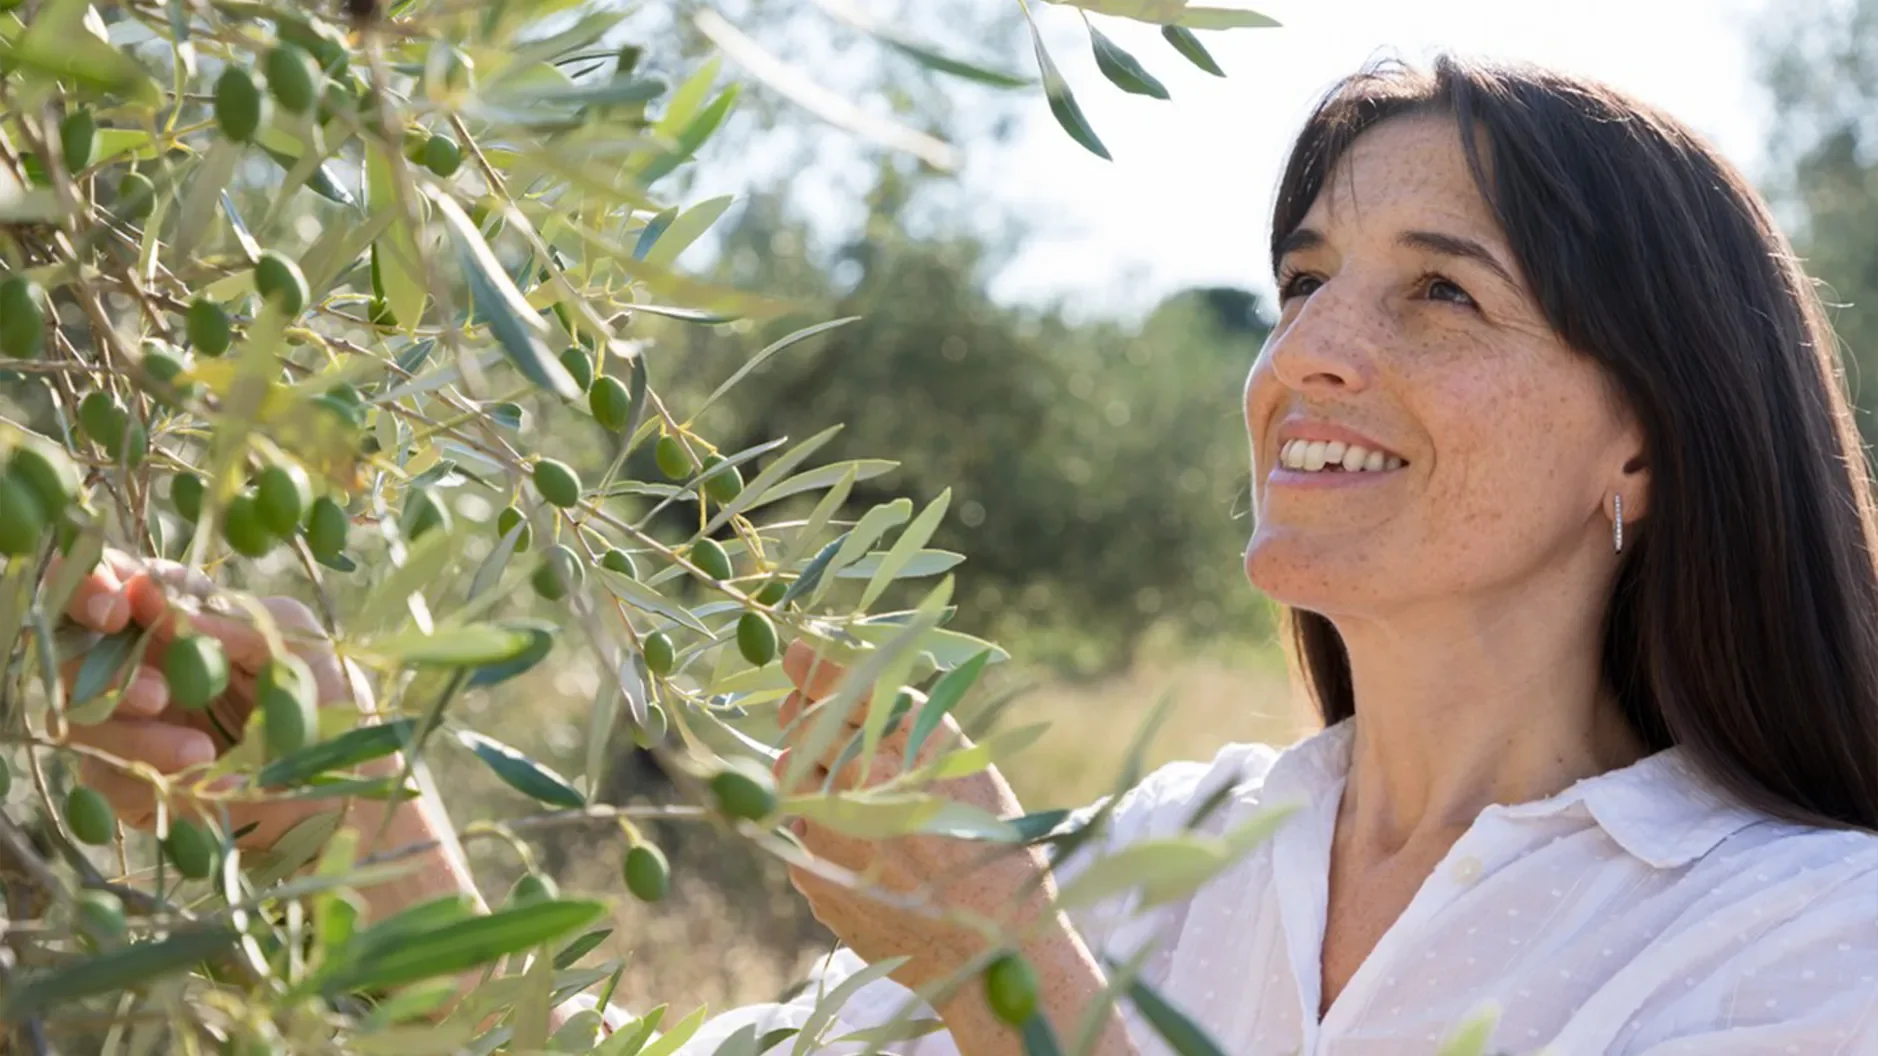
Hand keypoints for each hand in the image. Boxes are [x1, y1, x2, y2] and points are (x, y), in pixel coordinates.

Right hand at [53, 549, 369, 849]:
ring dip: (129, 725)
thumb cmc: (328, 704)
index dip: (95, 582)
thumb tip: (152, 597)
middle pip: (70, 645)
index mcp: (182, 620)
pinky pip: (101, 773)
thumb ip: (230, 620)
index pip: (114, 584)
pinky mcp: (128, 781)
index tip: (118, 601)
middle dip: (89, 653)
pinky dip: (145, 768)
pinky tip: (198, 770)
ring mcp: (130, 725)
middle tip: (148, 686)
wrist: (346, 791)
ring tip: (200, 747)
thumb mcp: (297, 646)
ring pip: (79, 712)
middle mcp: (143, 665)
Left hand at [773, 643, 1139, 1053]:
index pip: (841, 678)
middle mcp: (868, 772)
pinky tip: (860, 844)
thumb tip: (812, 660)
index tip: (798, 657)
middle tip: (829, 735)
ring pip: (787, 773)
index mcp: (915, 737)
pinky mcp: (812, 868)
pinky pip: (794, 826)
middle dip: (808, 722)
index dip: (814, 665)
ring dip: (808, 774)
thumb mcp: (956, 759)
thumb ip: (893, 714)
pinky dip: (815, 826)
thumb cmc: (982, 839)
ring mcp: (833, 822)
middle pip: (803, 723)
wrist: (990, 937)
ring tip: (854, 797)